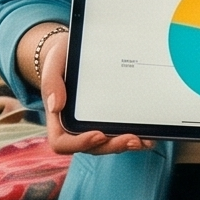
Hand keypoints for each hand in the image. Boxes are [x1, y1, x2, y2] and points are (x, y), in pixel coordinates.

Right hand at [37, 29, 153, 155]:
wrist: (74, 51)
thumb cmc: (62, 59)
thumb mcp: (54, 64)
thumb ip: (51, 83)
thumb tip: (55, 106)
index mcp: (58, 118)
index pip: (62, 143)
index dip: (80, 143)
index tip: (98, 134)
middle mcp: (75, 127)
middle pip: (92, 147)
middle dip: (113, 145)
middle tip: (133, 139)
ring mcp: (92, 125)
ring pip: (108, 144)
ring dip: (125, 145)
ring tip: (144, 140)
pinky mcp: (108, 119)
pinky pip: (119, 134)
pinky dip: (134, 137)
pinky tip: (148, 135)